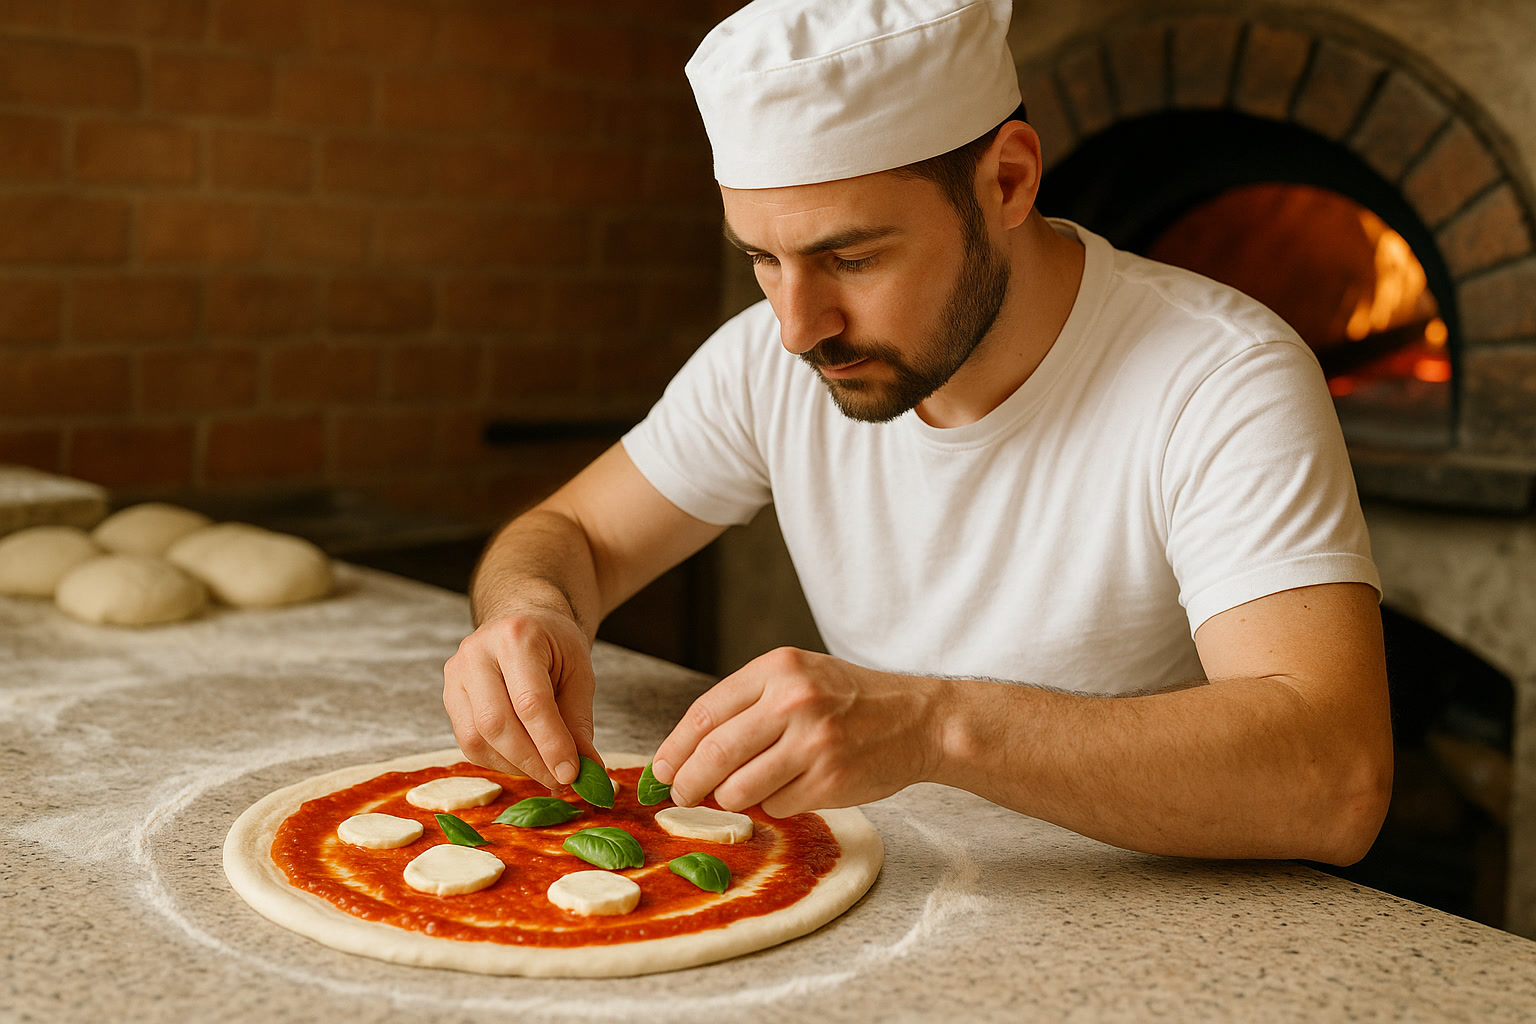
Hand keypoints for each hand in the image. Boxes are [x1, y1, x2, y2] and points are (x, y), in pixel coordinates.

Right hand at [443, 609, 599, 789]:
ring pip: (476, 739)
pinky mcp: (449, 696)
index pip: (530, 702)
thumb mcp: (579, 672)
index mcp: (516, 637)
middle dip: (531, 761)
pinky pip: (469, 742)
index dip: (551, 744)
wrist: (522, 621)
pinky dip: (499, 761)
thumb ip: (579, 721)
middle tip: (560, 780)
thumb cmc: (554, 645)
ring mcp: (456, 675)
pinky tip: (524, 761)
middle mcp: (477, 653)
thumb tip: (587, 769)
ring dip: (514, 766)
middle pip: (495, 723)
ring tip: (545, 771)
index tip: (571, 773)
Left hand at [650, 647, 939, 816]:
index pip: (705, 713)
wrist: (919, 719)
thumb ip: (748, 705)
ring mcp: (813, 742)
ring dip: (730, 800)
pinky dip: (772, 806)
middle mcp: (793, 701)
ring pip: (739, 788)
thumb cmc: (851, 700)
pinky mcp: (830, 780)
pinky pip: (776, 805)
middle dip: (687, 785)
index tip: (660, 771)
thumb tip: (688, 755)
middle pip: (714, 754)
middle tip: (680, 798)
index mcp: (778, 668)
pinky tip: (789, 791)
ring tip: (739, 795)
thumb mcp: (799, 676)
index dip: (674, 748)